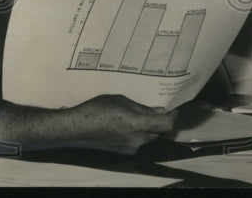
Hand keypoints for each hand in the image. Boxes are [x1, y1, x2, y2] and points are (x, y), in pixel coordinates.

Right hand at [60, 95, 176, 153]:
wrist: (77, 127)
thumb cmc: (96, 109)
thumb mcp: (120, 100)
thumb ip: (141, 108)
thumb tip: (158, 111)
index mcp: (137, 124)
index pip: (166, 125)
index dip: (173, 117)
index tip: (174, 109)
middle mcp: (138, 139)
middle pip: (159, 132)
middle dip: (160, 121)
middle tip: (155, 109)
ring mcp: (131, 147)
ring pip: (150, 137)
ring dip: (149, 127)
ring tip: (137, 115)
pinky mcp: (125, 151)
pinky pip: (139, 141)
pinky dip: (139, 133)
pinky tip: (127, 124)